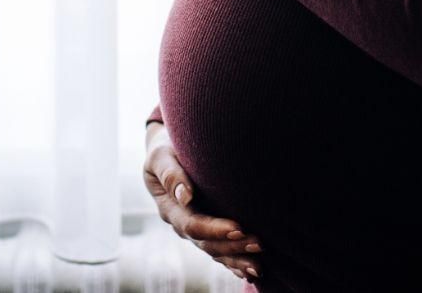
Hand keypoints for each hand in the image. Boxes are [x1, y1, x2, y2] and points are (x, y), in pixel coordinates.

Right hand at [143, 121, 264, 282]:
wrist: (169, 150)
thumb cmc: (166, 148)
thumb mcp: (161, 156)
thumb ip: (170, 174)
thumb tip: (185, 196)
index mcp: (169, 208)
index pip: (192, 224)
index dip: (215, 229)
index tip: (239, 227)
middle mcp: (181, 224)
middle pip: (207, 244)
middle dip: (233, 246)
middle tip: (259, 244)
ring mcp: (194, 231)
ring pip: (216, 252)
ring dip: (238, 259)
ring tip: (260, 266)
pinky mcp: (206, 230)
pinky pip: (220, 253)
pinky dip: (235, 264)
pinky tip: (252, 272)